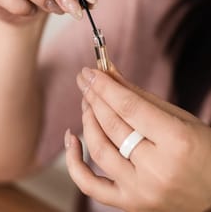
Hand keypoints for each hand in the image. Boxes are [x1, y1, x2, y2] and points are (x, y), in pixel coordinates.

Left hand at [65, 67, 210, 211]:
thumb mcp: (175, 115)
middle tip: (85, 80)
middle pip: (112, 126)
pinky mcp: (131, 204)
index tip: (90, 72)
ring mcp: (142, 192)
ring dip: (87, 120)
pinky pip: (91, 186)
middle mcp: (157, 170)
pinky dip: (75, 162)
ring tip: (87, 101)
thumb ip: (138, 95)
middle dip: (94, 97)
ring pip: (99, 150)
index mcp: (176, 142)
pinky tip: (72, 138)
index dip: (105, 87)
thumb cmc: (200, 147)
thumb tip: (108, 72)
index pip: (129, 108)